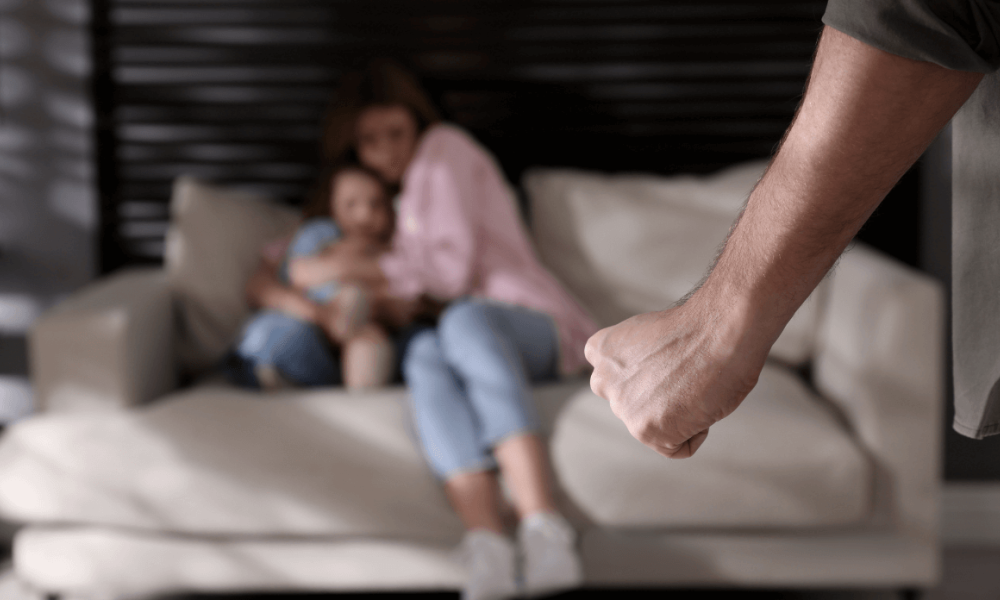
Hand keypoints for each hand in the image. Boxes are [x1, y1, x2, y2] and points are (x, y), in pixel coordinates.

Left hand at [584, 295, 768, 457]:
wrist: (719, 332)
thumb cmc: (698, 328)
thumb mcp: (646, 335)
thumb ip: (634, 361)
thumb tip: (647, 384)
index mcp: (601, 350)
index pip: (612, 379)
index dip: (644, 376)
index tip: (665, 365)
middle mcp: (604, 380)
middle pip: (633, 405)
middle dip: (656, 399)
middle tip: (686, 377)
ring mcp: (623, 408)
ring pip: (653, 426)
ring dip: (676, 415)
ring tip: (695, 386)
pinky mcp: (645, 430)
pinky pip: (676, 447)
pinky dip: (696, 433)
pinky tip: (702, 404)